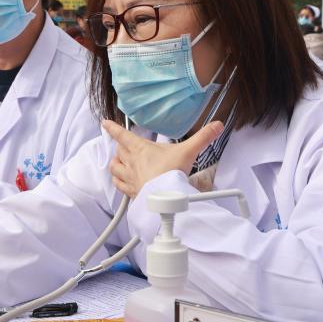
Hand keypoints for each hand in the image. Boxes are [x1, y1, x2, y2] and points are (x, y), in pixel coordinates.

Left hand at [102, 119, 223, 198]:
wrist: (165, 198)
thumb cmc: (172, 172)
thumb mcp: (188, 151)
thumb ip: (203, 137)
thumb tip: (217, 125)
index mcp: (141, 149)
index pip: (122, 135)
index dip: (113, 128)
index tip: (105, 123)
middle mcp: (132, 162)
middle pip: (119, 151)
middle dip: (119, 147)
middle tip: (122, 145)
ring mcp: (130, 178)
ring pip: (115, 168)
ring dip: (116, 164)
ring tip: (119, 163)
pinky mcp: (132, 192)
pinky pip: (120, 186)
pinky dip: (119, 182)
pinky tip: (122, 182)